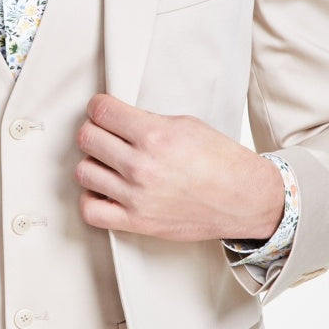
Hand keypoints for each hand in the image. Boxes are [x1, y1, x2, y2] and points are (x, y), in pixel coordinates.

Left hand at [75, 93, 284, 242]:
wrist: (244, 199)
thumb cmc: (221, 161)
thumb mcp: (186, 125)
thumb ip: (147, 121)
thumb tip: (117, 119)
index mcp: (155, 136)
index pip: (101, 111)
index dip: (98, 107)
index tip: (102, 110)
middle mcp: (141, 166)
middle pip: (87, 138)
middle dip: (95, 131)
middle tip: (106, 134)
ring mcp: (136, 196)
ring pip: (83, 172)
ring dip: (93, 164)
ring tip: (108, 163)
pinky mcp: (136, 222)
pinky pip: (90, 210)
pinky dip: (92, 199)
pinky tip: (105, 190)